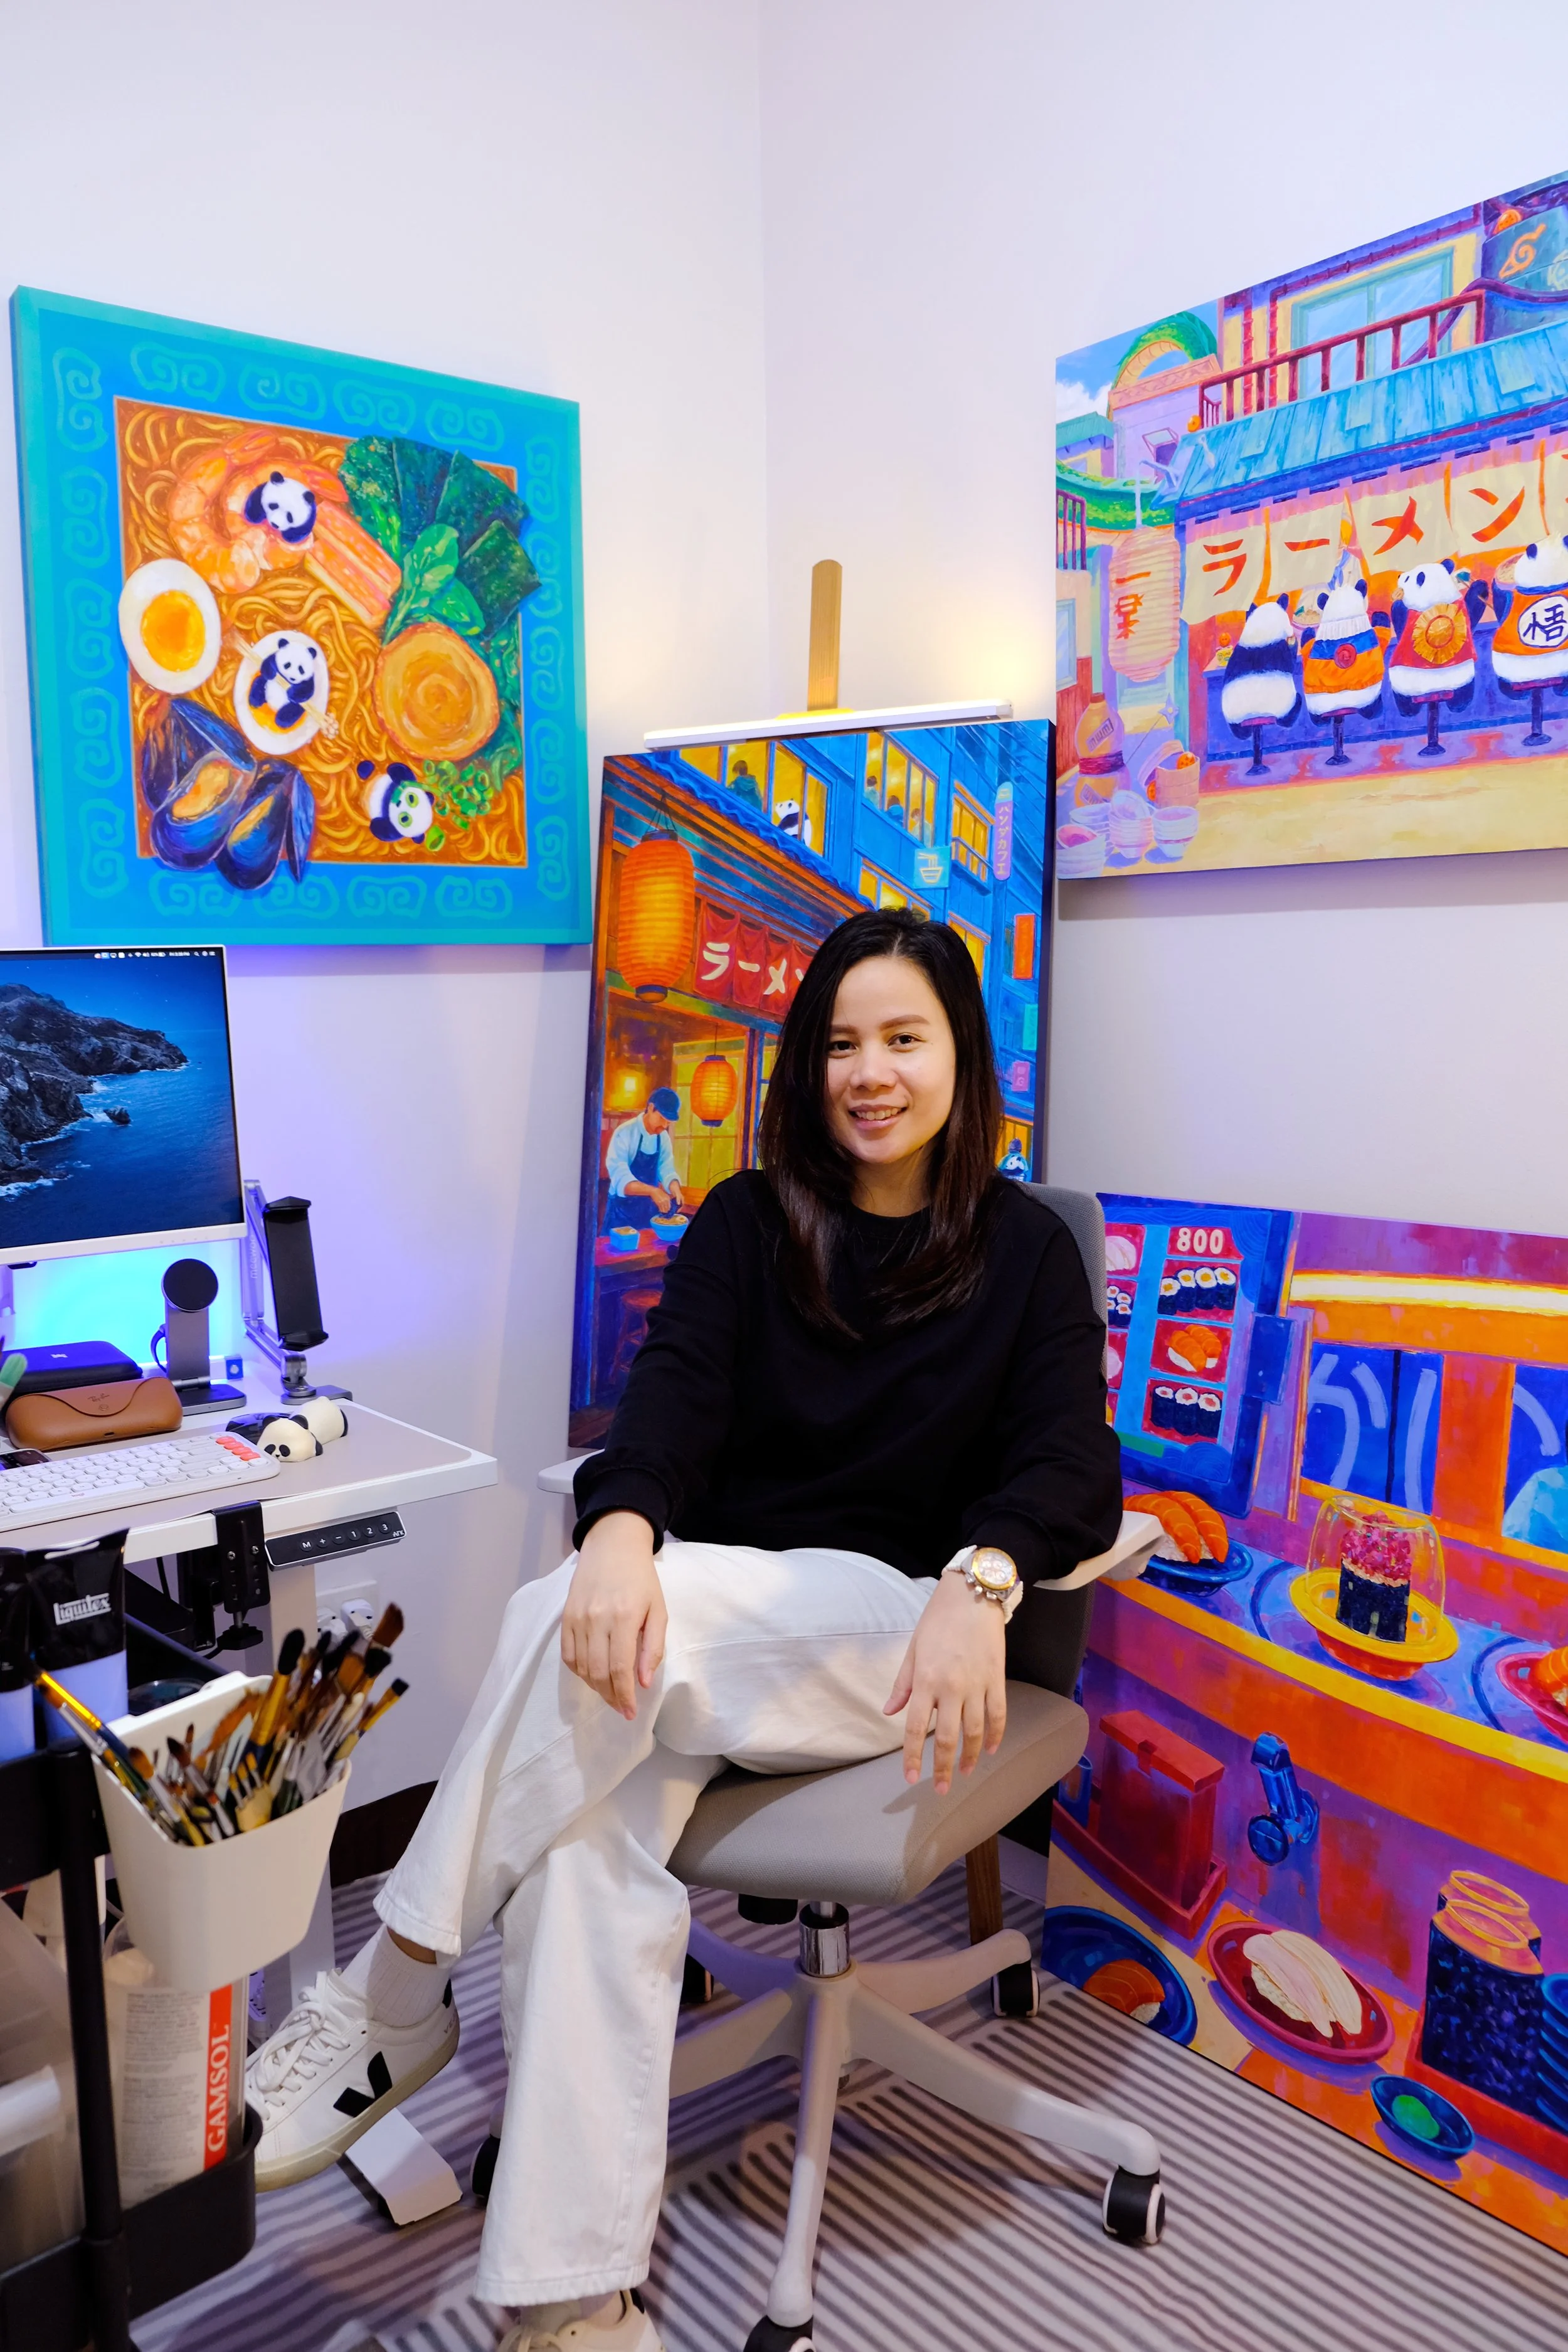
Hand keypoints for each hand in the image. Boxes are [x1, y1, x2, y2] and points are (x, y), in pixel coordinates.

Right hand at [561, 1512, 667, 1718]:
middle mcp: (597, 1619)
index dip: (625, 1695)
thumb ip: (653, 1647)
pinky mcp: (566, 1616)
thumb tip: (644, 1683)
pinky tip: (592, 1676)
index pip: (620, 1668)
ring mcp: (578, 1618)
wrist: (612, 1546)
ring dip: (596, 1687)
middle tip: (622, 1708)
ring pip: (582, 1667)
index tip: (630, 1712)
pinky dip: (579, 1671)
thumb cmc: (641, 1579)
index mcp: (624, 1617)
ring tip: (610, 1694)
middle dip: (611, 1697)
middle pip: (599, 1672)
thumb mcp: (658, 1610)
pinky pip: (568, 1654)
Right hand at [651, 1187, 672, 1213]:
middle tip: (666, 1211)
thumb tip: (668, 1203)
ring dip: (664, 1211)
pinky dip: (660, 1210)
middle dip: (666, 1210)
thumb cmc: (659, 1192)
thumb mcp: (665, 1194)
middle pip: (667, 1208)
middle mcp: (666, 1200)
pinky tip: (660, 1210)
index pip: (669, 1206)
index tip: (668, 1209)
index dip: (668, 1208)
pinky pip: (660, 1208)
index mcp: (668, 1198)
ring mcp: (662, 1202)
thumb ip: (667, 1199)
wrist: (654, 1191)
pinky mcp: (658, 1203)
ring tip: (663, 1211)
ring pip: (664, 1209)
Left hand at [883, 1573, 1006, 1794]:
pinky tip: (989, 1750)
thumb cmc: (938, 1620)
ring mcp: (977, 1684)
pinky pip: (998, 1714)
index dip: (914, 1756)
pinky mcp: (997, 1679)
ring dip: (971, 1757)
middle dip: (944, 1768)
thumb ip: (903, 1684)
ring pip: (975, 1731)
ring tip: (965, 1773)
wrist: (973, 1595)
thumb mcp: (913, 1649)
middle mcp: (951, 1687)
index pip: (917, 1728)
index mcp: (926, 1680)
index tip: (911, 1777)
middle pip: (949, 1738)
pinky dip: (995, 1735)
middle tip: (941, 1789)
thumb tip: (889, 1712)